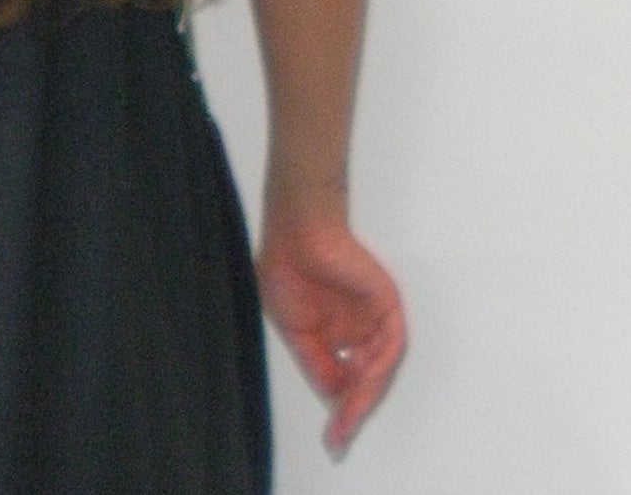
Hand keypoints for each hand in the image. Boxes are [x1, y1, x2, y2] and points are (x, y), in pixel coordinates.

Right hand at [256, 212, 405, 454]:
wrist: (296, 234)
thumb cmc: (287, 272)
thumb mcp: (296, 331)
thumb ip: (320, 366)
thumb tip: (336, 401)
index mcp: (334, 338)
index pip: (344, 382)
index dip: (340, 412)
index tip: (333, 443)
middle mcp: (357, 333)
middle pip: (364, 381)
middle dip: (353, 411)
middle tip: (340, 439)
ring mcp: (372, 320)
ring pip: (378, 368)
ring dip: (365, 394)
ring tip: (349, 416)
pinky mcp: (386, 306)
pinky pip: (390, 344)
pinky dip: (379, 366)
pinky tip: (363, 381)